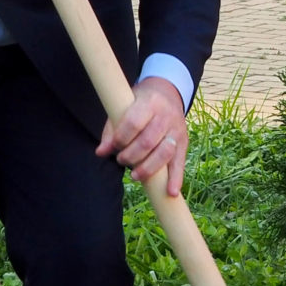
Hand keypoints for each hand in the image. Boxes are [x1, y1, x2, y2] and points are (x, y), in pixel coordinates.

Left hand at [99, 76, 189, 196]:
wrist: (167, 94)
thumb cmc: (139, 103)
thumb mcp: (124, 107)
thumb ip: (112, 129)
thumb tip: (101, 152)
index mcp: (149, 103)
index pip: (134, 123)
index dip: (121, 139)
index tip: (112, 148)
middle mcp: (165, 116)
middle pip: (148, 141)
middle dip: (131, 156)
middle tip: (121, 161)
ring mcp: (176, 130)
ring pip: (164, 153)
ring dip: (148, 169)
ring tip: (134, 175)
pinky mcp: (184, 143)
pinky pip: (180, 163)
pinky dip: (176, 179)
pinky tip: (170, 192)